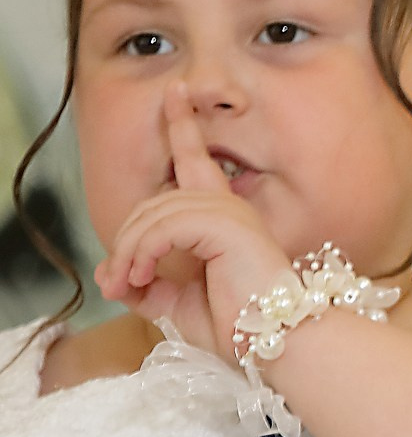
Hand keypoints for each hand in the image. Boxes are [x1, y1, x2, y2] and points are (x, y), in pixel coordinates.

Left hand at [95, 82, 294, 354]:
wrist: (276, 344)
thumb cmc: (238, 327)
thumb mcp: (176, 303)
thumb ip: (146, 283)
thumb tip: (109, 274)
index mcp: (223, 217)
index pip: (197, 160)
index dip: (183, 124)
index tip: (175, 92)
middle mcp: (228, 206)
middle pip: (153, 201)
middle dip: (124, 240)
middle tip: (117, 282)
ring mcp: (230, 213)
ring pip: (153, 214)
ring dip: (128, 251)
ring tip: (128, 284)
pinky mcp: (227, 225)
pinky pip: (164, 226)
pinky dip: (142, 251)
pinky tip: (141, 276)